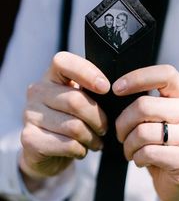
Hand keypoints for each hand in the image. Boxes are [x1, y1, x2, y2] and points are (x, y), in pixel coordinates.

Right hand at [20, 52, 109, 184]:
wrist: (48, 149)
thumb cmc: (70, 119)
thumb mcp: (81, 100)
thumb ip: (91, 92)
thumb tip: (115, 91)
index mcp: (52, 77)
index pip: (64, 62)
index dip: (88, 73)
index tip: (106, 89)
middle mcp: (37, 91)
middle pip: (76, 101)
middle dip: (98, 119)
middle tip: (104, 128)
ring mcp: (29, 114)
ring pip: (74, 126)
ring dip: (92, 138)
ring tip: (96, 141)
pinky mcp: (29, 138)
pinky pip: (67, 144)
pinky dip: (81, 149)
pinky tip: (81, 149)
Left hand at [113, 65, 178, 200]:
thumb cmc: (161, 140)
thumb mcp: (157, 116)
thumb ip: (146, 103)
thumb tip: (119, 89)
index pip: (165, 74)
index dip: (138, 77)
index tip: (116, 88)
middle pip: (144, 106)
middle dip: (123, 123)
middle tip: (120, 133)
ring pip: (143, 132)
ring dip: (128, 144)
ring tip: (130, 149)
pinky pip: (148, 152)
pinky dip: (136, 157)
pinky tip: (140, 159)